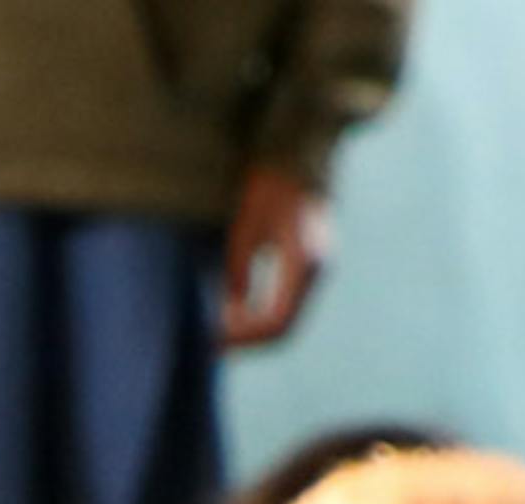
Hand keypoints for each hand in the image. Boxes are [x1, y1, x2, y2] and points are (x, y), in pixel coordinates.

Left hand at [216, 164, 326, 349]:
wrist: (305, 142)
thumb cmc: (273, 173)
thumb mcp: (247, 218)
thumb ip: (238, 264)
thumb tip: (228, 306)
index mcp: (304, 260)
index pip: (275, 321)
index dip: (242, 338)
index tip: (210, 340)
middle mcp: (317, 269)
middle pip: (282, 326)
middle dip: (244, 337)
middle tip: (207, 341)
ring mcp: (316, 267)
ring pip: (284, 316)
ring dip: (250, 325)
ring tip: (214, 324)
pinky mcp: (307, 261)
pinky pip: (285, 300)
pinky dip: (258, 309)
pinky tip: (231, 305)